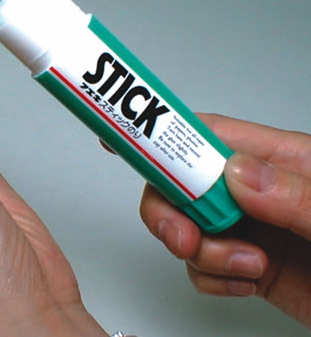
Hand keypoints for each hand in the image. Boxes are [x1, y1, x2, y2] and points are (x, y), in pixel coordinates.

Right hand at [140, 113, 310, 325]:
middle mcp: (259, 190)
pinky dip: (210, 277)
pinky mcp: (247, 265)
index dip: (161, 132)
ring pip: (186, 225)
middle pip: (182, 182)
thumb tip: (238, 173)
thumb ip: (299, 196)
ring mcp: (251, 228)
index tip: (122, 139)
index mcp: (284, 160)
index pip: (210, 134)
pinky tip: (246, 282)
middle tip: (182, 235)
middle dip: (170, 208)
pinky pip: (200, 264)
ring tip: (245, 266)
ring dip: (199, 251)